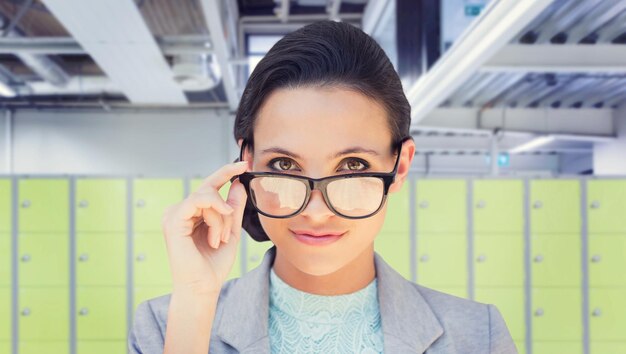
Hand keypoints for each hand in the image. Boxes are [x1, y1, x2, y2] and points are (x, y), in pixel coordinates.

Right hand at [161, 161, 248, 293]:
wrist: (203, 286)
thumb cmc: (214, 263)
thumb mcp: (231, 230)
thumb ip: (234, 207)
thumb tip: (238, 183)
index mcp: (193, 212)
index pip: (210, 185)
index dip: (226, 172)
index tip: (244, 163)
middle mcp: (181, 210)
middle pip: (210, 190)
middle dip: (226, 207)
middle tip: (231, 223)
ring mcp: (174, 213)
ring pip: (206, 197)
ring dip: (221, 218)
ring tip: (220, 239)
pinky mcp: (173, 219)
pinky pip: (198, 202)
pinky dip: (213, 216)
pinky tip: (216, 235)